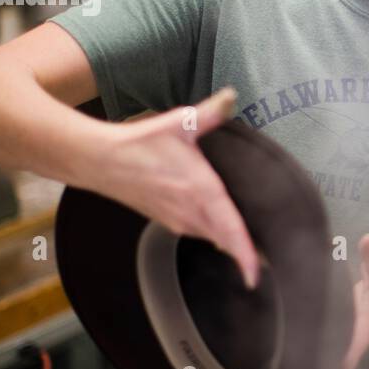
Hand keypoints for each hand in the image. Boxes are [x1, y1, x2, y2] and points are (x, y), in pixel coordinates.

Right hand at [89, 86, 261, 288]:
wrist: (99, 160)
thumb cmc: (140, 142)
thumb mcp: (179, 124)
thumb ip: (210, 113)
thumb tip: (232, 94)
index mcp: (200, 190)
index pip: (229, 228)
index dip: (244, 254)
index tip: (256, 274)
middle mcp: (190, 210)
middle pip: (225, 240)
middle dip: (247, 254)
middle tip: (270, 264)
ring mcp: (177, 219)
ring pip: (212, 237)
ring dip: (231, 245)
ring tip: (256, 254)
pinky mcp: (166, 220)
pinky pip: (199, 233)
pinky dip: (215, 236)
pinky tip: (225, 234)